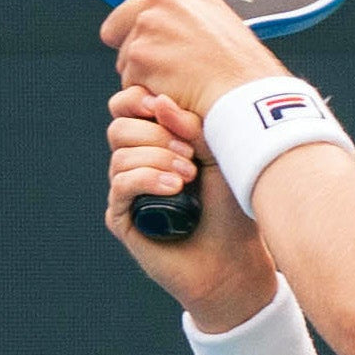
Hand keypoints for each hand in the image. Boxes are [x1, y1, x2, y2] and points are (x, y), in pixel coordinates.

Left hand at [100, 0, 286, 116]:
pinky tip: (173, 93)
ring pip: (126, 59)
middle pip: (122, 23)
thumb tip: (163, 39)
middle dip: (133, 46)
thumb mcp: (221, 32)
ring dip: (145, 75)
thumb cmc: (243, 73)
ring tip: (182, 82)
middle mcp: (165, 1)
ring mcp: (148, 26)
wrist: (246, 97)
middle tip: (169, 66)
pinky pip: (127, 82)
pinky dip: (145, 93)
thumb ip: (187, 23)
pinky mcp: (137, 53)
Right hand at [106, 85, 277, 327]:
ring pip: (121, 154)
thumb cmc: (232, 201)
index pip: (129, 105)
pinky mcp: (123, 216)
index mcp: (160, 137)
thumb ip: (192, 125)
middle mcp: (139, 160)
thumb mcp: (218, 152)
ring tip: (189, 176)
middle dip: (156, 133)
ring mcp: (129, 188)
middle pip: (120, 127)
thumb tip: (159, 101)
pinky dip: (147, 179)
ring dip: (157, 158)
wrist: (234, 256)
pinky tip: (174, 188)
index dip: (138, 99)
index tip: (162, 104)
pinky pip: (121, 184)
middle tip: (190, 152)